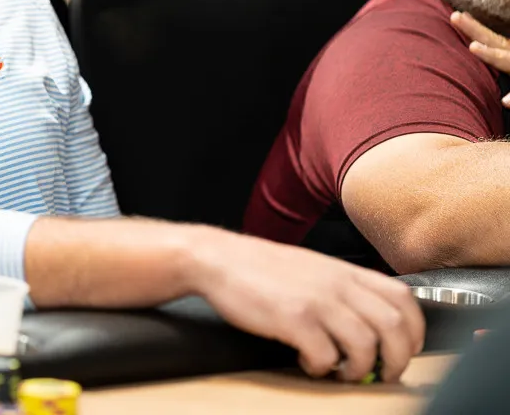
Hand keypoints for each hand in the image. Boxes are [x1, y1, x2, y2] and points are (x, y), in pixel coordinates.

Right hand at [190, 229, 424, 382]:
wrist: (217, 258)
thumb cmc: (259, 267)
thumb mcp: (312, 268)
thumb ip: (343, 287)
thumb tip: (368, 320)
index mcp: (345, 271)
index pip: (404, 300)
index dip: (414, 331)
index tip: (404, 349)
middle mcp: (337, 284)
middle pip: (395, 326)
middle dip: (398, 359)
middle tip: (383, 373)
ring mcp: (316, 301)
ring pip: (366, 345)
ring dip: (360, 368)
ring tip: (342, 372)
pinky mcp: (292, 318)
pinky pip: (325, 355)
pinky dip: (322, 367)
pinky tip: (308, 362)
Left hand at [452, 11, 509, 105]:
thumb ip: (503, 52)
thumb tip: (486, 54)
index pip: (494, 40)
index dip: (475, 29)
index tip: (457, 15)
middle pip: (499, 44)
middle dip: (477, 31)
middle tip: (454, 16)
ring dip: (493, 55)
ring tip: (473, 47)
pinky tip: (505, 101)